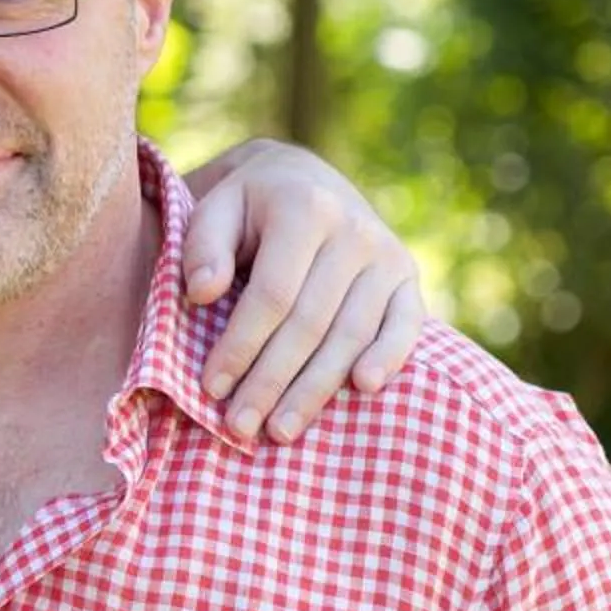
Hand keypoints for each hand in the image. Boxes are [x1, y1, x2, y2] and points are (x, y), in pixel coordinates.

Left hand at [182, 140, 425, 441]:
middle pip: (311, 323)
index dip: (242, 345)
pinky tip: (363, 390)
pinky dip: (389, 357)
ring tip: (281, 431)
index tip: (212, 388)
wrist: (301, 180)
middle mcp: (353, 230)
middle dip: (273, 381)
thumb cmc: (245, 208)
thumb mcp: (215, 210)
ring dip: (317, 389)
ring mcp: (387, 254)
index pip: (272, 294)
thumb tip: (203, 293)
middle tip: (240, 427)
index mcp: (303, 208)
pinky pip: (406, 324)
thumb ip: (202, 248)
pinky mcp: (408, 276)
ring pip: (352, 334)